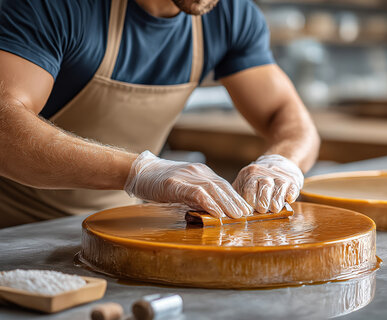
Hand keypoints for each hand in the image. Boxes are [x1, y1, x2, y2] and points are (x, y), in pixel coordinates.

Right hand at [124, 151, 252, 217]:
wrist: (138, 171)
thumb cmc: (160, 182)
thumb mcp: (183, 187)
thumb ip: (197, 196)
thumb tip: (213, 210)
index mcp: (201, 172)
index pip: (224, 185)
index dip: (236, 197)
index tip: (246, 210)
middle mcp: (198, 172)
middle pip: (222, 187)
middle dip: (236, 201)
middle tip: (247, 215)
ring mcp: (187, 176)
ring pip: (213, 189)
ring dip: (227, 204)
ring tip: (237, 216)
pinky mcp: (175, 183)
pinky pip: (197, 193)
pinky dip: (209, 203)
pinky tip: (217, 213)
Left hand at [232, 154, 303, 213]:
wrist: (278, 164)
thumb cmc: (256, 180)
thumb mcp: (243, 182)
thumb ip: (236, 195)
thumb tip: (229, 212)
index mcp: (251, 173)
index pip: (250, 186)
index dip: (250, 199)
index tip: (250, 210)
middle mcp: (266, 172)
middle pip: (265, 185)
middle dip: (263, 199)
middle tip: (262, 210)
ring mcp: (280, 176)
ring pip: (279, 186)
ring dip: (277, 199)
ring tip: (275, 209)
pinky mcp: (293, 180)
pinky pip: (292, 187)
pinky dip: (290, 194)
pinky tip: (288, 200)